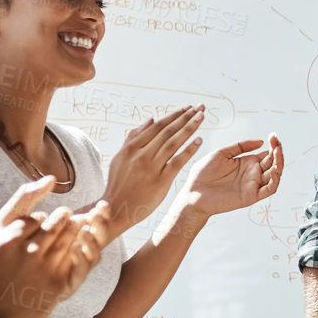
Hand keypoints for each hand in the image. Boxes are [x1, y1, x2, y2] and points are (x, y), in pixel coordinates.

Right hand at [0, 177, 111, 317]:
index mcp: (6, 242)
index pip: (31, 219)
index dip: (38, 217)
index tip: (43, 218)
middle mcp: (27, 251)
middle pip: (51, 226)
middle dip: (61, 217)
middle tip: (67, 213)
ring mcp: (44, 268)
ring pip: (64, 241)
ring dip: (73, 230)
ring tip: (78, 225)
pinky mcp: (56, 285)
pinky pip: (71, 262)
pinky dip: (77, 251)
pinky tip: (80, 249)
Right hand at [101, 106, 207, 233]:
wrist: (115, 209)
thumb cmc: (118, 184)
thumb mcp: (119, 158)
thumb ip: (133, 138)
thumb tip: (151, 119)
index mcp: (131, 148)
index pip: (157, 127)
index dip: (174, 116)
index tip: (187, 108)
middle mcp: (141, 155)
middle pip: (167, 131)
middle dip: (185, 117)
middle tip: (199, 107)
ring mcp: (151, 168)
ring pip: (173, 143)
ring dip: (189, 128)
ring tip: (201, 117)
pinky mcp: (160, 181)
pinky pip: (177, 162)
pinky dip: (189, 150)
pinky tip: (199, 140)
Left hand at [175, 135, 283, 221]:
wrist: (193, 193)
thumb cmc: (203, 174)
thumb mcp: (221, 153)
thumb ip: (240, 146)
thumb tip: (260, 142)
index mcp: (246, 162)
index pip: (266, 153)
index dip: (273, 145)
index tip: (274, 136)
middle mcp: (252, 173)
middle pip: (273, 162)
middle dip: (278, 151)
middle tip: (277, 142)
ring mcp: (253, 185)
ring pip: (275, 175)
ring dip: (279, 163)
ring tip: (278, 152)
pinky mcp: (251, 196)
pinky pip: (269, 189)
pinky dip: (275, 180)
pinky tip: (273, 169)